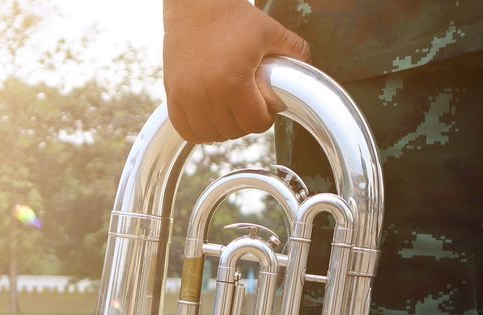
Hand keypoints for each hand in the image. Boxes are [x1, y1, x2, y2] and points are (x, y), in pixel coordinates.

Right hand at [163, 0, 310, 143]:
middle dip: (246, 122)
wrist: (195, 6)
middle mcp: (206, 93)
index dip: (265, 117)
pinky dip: (199, 130)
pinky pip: (186, 130)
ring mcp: (186, 96)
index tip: (265, 106)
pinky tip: (210, 120)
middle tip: (249, 106)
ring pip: (210, 134)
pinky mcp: (172, 95)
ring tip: (231, 112)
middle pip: (233, 131)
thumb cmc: (231, 17)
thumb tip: (309, 67)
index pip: (254, 123)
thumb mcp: (269, 31)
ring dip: (224, 128)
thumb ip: (293, 50)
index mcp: (233, 80)